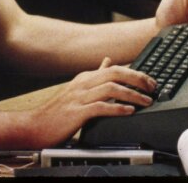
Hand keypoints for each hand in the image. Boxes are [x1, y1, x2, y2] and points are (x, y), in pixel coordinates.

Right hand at [25, 57, 155, 146]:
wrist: (35, 126)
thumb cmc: (57, 111)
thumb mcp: (78, 88)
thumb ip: (95, 75)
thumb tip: (108, 61)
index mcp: (85, 78)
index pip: (115, 68)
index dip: (135, 73)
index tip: (150, 81)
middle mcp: (83, 84)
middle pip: (115, 73)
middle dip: (138, 78)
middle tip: (153, 87)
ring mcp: (79, 97)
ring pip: (111, 88)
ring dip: (132, 94)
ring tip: (146, 101)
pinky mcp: (76, 113)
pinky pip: (100, 107)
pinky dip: (117, 108)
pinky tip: (128, 112)